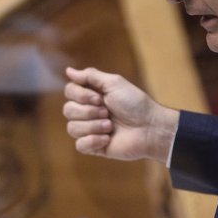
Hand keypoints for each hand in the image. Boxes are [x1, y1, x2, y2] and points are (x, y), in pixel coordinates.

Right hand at [63, 67, 178, 162]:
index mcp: (91, 96)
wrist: (149, 128)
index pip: (69, 91)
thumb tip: (68, 70)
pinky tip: (107, 139)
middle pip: (68, 110)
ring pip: (72, 128)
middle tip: (108, 113)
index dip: (81, 95)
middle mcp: (88, 112)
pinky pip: (79, 145)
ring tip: (111, 126)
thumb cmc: (135, 104)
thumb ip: (90, 76)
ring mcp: (90, 130)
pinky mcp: (94, 147)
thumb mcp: (114, 83)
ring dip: (93, 126)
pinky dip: (93, 140)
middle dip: (89, 112)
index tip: (100, 98)